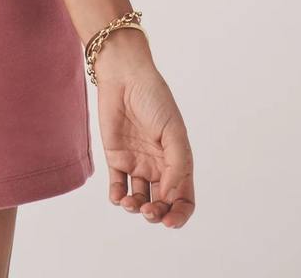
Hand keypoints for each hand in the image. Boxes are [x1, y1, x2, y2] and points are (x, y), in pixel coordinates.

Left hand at [94, 32, 195, 227]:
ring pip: (139, 198)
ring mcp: (136, 163)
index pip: (184, 198)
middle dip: (157, 214)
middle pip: (161, 202)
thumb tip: (171, 196)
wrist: (124, 78)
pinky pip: (117, 184)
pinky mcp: (116, 156)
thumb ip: (177, 165)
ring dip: (136, 208)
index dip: (180, 214)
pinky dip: (117, 197)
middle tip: (150, 212)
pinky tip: (118, 198)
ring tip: (132, 205)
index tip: (170, 221)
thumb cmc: (154, 100)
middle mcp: (158, 166)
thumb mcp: (174, 132)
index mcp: (178, 162)